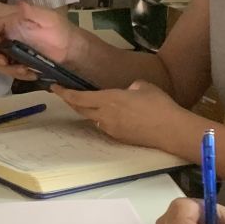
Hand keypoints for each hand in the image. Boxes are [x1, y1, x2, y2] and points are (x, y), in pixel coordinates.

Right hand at [0, 0, 76, 81]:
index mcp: (10, 24)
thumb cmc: (59, 30)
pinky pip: (11, 71)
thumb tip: (20, 5)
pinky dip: (18, 75)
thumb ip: (33, 12)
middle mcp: (8, 38)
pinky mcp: (20, 62)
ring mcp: (13, 51)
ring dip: (9, 70)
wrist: (71, 48)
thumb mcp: (48, 18)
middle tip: (5, 64)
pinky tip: (32, 74)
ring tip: (26, 71)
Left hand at [55, 80, 189, 151]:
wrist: (170, 130)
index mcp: (109, 99)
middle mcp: (105, 116)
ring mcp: (110, 129)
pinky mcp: (118, 138)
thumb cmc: (159, 105)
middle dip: (69, 101)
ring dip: (86, 111)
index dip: (64, 93)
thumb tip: (128, 91)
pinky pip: (104, 126)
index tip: (54, 87)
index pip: (79, 97)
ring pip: (92, 118)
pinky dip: (101, 119)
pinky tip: (108, 114)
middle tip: (63, 94)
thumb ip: (130, 87)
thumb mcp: (143, 86)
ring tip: (86, 103)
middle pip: (80, 109)